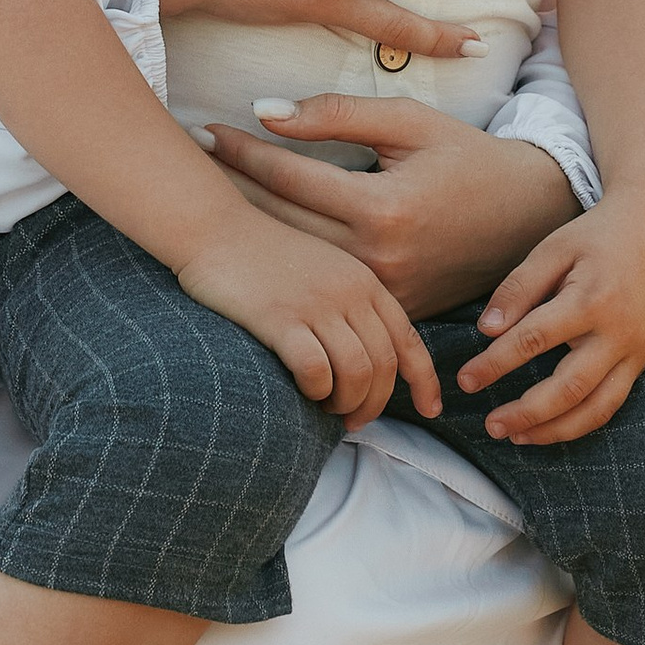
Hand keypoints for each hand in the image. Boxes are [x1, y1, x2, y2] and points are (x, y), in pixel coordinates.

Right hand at [169, 205, 441, 432]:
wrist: (214, 225)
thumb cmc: (263, 253)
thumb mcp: (323, 268)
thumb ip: (349, 303)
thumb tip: (366, 359)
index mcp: (364, 280)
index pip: (409, 340)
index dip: (423, 381)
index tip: (429, 410)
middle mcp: (348, 292)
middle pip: (385, 366)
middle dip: (374, 404)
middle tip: (352, 419)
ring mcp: (315, 304)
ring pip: (356, 375)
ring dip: (346, 403)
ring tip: (326, 407)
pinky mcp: (280, 318)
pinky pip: (315, 371)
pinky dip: (315, 391)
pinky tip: (303, 390)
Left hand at [203, 96, 577, 315]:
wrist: (530, 217)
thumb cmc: (468, 157)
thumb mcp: (410, 122)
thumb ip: (337, 114)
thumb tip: (265, 110)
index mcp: (383, 208)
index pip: (290, 178)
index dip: (242, 152)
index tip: (204, 130)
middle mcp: (378, 259)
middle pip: (279, 224)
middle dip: (229, 189)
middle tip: (185, 161)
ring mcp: (383, 292)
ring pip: (295, 259)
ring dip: (249, 227)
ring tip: (204, 197)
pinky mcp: (389, 309)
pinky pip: (325, 283)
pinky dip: (288, 258)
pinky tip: (254, 239)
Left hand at [451, 202, 644, 444]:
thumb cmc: (597, 236)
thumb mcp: (553, 249)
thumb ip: (518, 289)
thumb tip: (485, 330)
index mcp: (590, 299)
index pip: (534, 340)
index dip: (496, 364)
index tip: (466, 380)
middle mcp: (618, 333)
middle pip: (569, 387)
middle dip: (526, 412)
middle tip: (490, 425)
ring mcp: (636, 352)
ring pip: (596, 408)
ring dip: (555, 430)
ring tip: (516, 436)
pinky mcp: (643, 361)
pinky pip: (612, 403)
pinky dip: (581, 422)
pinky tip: (551, 427)